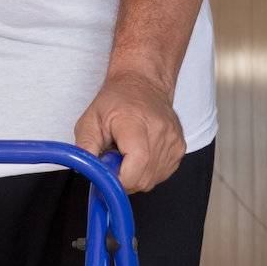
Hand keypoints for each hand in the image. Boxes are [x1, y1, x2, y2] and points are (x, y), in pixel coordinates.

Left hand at [74, 71, 185, 192]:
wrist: (143, 84)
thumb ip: (86, 149)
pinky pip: (161, 175)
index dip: (118, 179)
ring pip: (151, 180)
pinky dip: (146, 170)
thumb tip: (87, 175)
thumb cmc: (116, 100)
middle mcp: (160, 132)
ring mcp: (173, 142)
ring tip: (127, 152)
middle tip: (113, 157)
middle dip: (123, 177)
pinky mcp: (180, 150)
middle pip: (143, 179)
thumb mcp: (89, 120)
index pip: (136, 164)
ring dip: (134, 174)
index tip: (106, 173)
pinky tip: (139, 153)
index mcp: (135, 123)